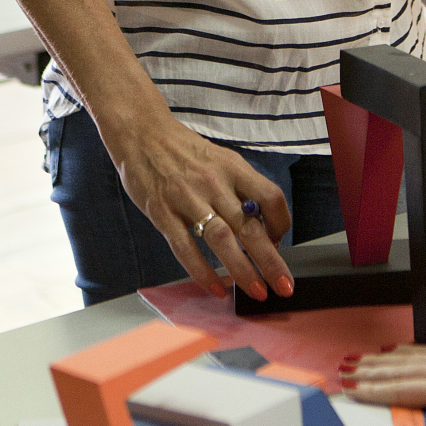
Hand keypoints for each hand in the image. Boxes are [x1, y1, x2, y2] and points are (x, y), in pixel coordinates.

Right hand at [102, 112, 296, 302]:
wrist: (141, 133)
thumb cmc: (183, 151)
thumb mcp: (219, 160)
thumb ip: (240, 188)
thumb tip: (261, 225)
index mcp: (232, 167)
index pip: (270, 197)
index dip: (281, 223)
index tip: (280, 242)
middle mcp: (214, 183)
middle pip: (250, 225)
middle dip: (271, 260)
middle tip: (284, 286)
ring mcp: (187, 198)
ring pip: (221, 239)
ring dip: (242, 270)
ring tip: (256, 291)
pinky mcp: (162, 212)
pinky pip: (185, 247)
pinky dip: (202, 271)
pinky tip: (216, 287)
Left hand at [340, 342, 425, 425]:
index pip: (425, 353)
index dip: (402, 352)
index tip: (386, 350)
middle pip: (403, 359)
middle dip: (377, 361)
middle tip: (353, 360)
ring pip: (393, 372)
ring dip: (368, 372)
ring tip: (346, 371)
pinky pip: (396, 390)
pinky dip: (373, 389)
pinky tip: (356, 389)